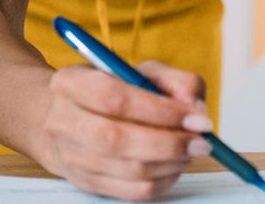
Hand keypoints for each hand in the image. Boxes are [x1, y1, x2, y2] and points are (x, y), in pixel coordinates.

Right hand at [36, 60, 212, 200]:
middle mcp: (62, 120)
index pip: (114, 98)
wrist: (77, 118)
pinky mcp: (85, 182)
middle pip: (117, 138)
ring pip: (127, 169)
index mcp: (70, 82)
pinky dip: (162, 181)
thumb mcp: (145, 72)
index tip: (195, 117)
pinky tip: (175, 165)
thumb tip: (194, 107)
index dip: (159, 110)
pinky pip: (131, 192)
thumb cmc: (116, 91)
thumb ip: (176, 81)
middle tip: (201, 140)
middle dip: (168, 142)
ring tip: (191, 150)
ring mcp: (71, 156)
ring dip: (170, 162)